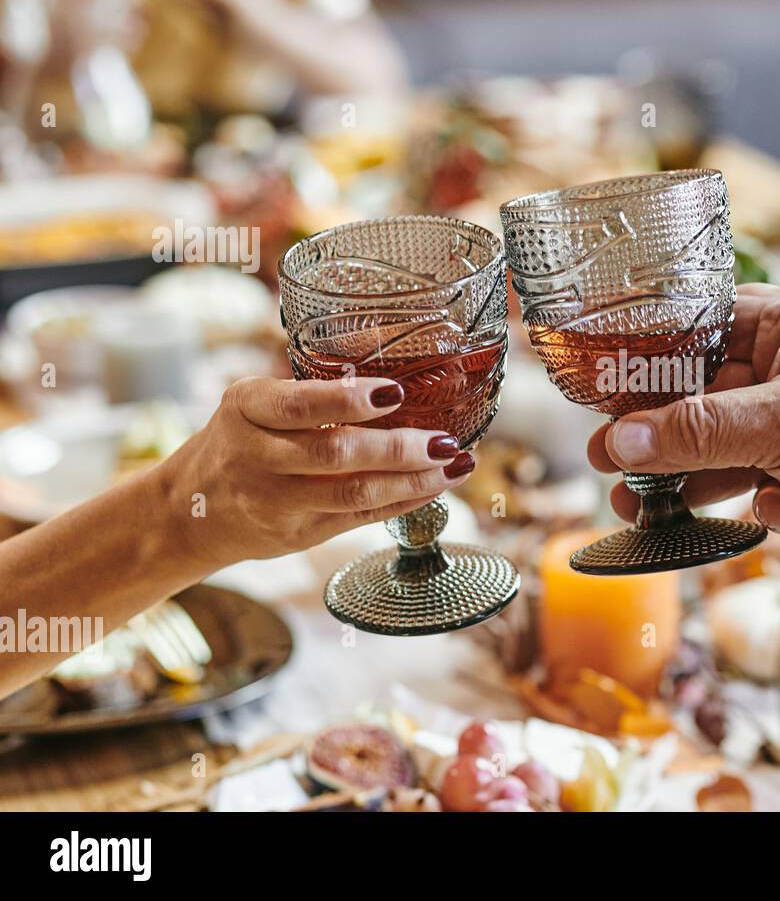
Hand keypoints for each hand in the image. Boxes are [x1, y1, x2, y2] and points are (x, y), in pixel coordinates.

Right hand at [156, 377, 475, 569]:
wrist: (187, 513)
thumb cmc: (236, 442)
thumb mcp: (251, 405)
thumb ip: (307, 397)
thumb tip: (398, 382)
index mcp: (245, 408)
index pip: (298, 405)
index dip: (348, 401)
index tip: (396, 393)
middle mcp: (257, 455)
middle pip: (334, 455)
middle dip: (398, 448)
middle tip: (444, 439)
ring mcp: (277, 501)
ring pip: (353, 492)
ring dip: (413, 480)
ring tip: (455, 463)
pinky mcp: (298, 535)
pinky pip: (360, 517)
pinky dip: (404, 501)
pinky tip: (436, 486)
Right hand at [587, 285, 779, 608]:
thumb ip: (696, 431)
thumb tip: (617, 439)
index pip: (704, 323)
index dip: (649, 353)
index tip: (599, 380)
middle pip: (705, 392)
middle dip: (659, 431)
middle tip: (606, 457)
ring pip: (727, 445)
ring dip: (690, 476)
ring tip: (637, 505)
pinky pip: (763, 484)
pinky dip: (764, 503)